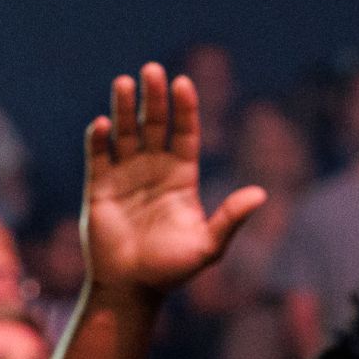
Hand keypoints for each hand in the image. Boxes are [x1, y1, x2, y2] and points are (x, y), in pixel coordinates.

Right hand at [82, 62, 265, 303]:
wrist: (131, 288)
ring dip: (124, 107)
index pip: (185, 132)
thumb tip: (261, 195)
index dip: (184, 108)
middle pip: (154, 123)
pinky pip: (98, 155)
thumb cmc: (172, 270)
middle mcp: (153, 168)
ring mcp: (124, 174)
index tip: (183, 83)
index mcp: (181, 176)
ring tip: (125, 83)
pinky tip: (103, 125)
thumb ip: (230, 219)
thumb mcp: (208, 246)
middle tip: (152, 70)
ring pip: (125, 132)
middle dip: (153, 97)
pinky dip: (99, 139)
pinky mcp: (98, 186)